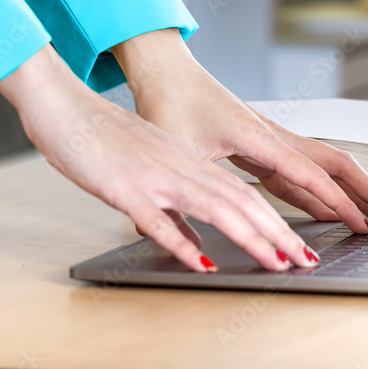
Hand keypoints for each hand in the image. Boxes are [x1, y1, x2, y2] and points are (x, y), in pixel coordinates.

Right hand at [0, 44, 321, 272]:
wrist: (62, 104)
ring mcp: (155, 176)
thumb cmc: (96, 136)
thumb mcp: (143, 172)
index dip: (272, 222)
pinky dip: (182, 242)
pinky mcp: (125, 186)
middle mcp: (180, 167)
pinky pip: (158, 218)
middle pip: (241, 202)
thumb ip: (174, 209)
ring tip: (278, 262)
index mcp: (186, 163)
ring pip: (215, 207)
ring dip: (251, 237)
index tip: (294, 247)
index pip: (242, 194)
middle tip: (305, 260)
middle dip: (278, 234)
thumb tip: (196, 246)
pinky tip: (201, 263)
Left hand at [112, 29, 367, 232]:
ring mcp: (270, 141)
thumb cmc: (168, 99)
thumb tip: (173, 225)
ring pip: (322, 169)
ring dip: (349, 195)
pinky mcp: (259, 146)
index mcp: (258, 137)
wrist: (164, 69)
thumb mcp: (175, 147)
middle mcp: (272, 136)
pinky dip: (317, 196)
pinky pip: (298, 175)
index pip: (310, 174)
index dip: (340, 202)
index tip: (362, 226)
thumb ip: (184, 189)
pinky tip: (328, 214)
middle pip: (336, 165)